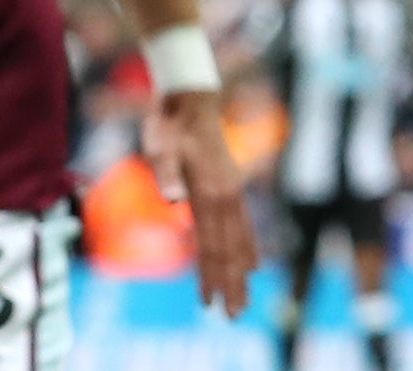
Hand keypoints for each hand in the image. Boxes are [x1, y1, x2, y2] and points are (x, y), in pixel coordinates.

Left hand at [145, 91, 257, 317]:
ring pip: (241, 240)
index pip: (211, 245)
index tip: (211, 304)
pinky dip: (249, 248)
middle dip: (232, 284)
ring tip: (245, 299)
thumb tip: (173, 199)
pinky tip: (253, 263)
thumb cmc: (170, 124)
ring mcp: (233, 191)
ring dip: (242, 272)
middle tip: (235, 316)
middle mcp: (228, 196)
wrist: (191, 97)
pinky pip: (243, 225)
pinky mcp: (231, 186)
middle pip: (231, 249)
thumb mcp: (159, 145)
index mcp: (211, 192)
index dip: (211, 276)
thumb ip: (166, 172)